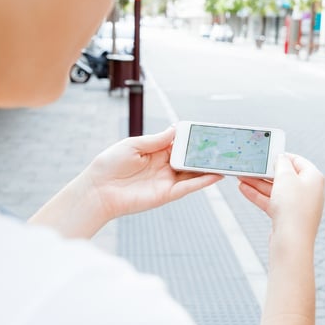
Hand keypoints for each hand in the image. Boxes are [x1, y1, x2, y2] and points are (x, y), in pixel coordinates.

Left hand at [84, 126, 222, 218]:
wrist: (98, 190)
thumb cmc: (110, 165)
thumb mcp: (133, 145)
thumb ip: (157, 139)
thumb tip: (176, 129)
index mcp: (155, 151)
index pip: (179, 143)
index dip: (192, 138)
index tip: (208, 131)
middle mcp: (163, 166)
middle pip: (190, 157)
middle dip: (205, 152)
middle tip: (224, 144)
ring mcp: (166, 181)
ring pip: (193, 172)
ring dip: (209, 167)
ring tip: (227, 160)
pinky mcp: (166, 195)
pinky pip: (189, 187)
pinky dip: (203, 181)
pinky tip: (216, 175)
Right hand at [238, 153, 324, 251]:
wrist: (291, 241)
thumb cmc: (293, 206)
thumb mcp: (286, 176)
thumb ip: (282, 163)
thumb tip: (281, 158)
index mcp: (314, 178)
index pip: (297, 160)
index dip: (281, 156)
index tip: (267, 154)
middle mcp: (308, 191)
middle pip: (284, 176)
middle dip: (265, 172)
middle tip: (250, 166)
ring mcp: (297, 205)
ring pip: (275, 190)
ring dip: (257, 183)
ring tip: (240, 177)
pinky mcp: (287, 217)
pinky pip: (271, 202)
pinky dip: (258, 195)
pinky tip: (243, 189)